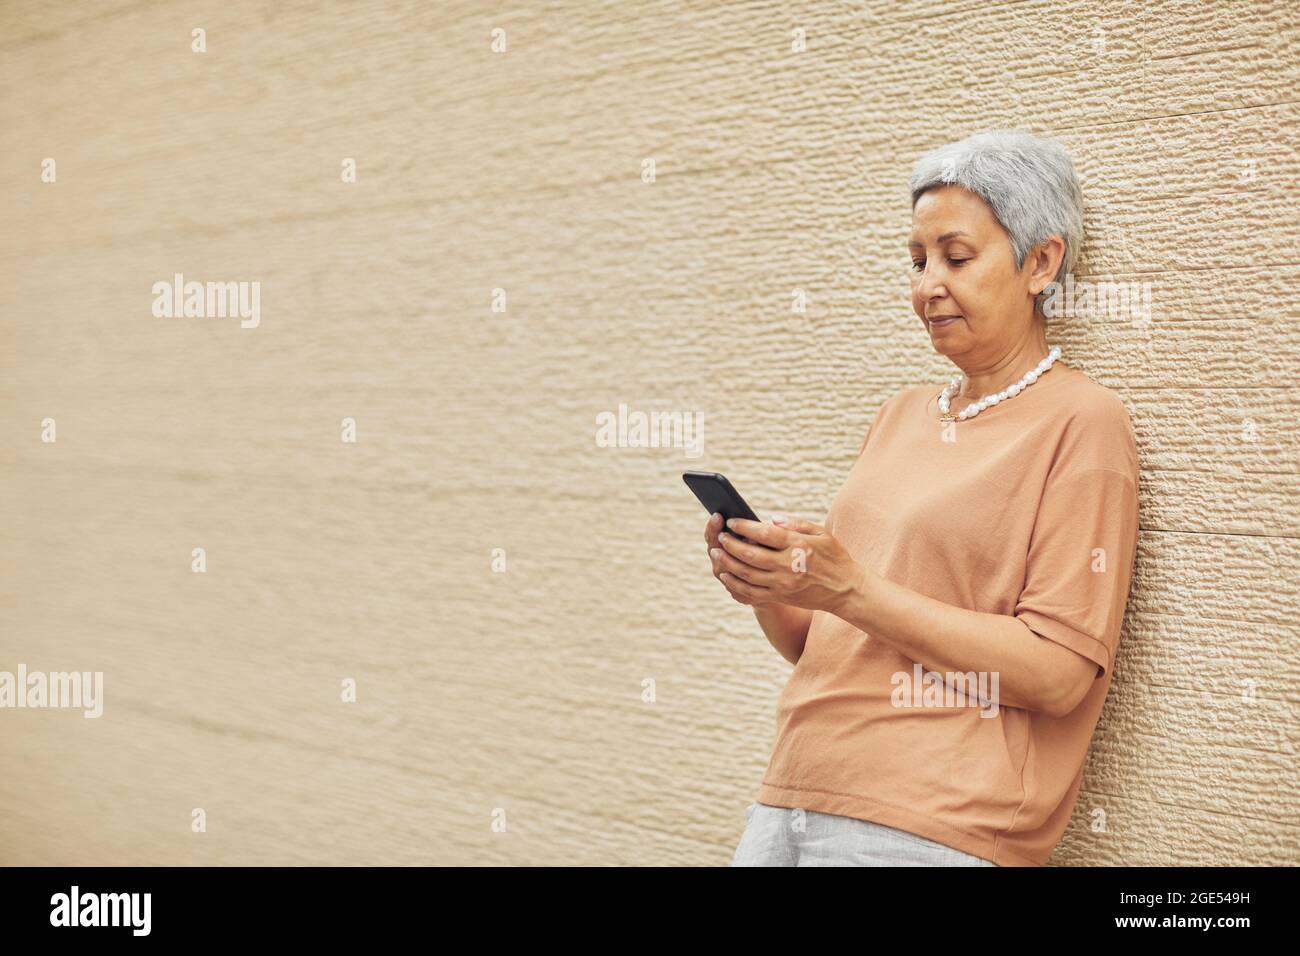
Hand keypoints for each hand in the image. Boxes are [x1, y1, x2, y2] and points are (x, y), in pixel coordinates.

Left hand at [712, 515, 863, 613]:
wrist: (845, 590)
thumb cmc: (834, 557)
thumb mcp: (822, 533)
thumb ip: (796, 524)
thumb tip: (770, 520)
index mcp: (798, 546)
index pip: (765, 534)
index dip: (745, 526)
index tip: (732, 521)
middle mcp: (788, 566)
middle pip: (750, 554)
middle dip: (730, 545)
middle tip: (720, 537)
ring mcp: (783, 584)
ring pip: (746, 574)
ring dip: (727, 563)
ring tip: (716, 553)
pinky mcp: (780, 597)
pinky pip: (751, 592)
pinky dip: (735, 584)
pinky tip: (726, 575)